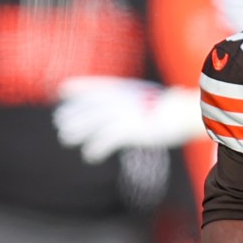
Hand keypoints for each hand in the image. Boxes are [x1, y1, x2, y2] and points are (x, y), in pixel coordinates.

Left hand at [54, 79, 199, 161]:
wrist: (182, 113)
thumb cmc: (168, 108)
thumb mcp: (146, 99)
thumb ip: (131, 101)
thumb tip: (120, 107)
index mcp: (125, 89)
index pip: (95, 86)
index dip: (78, 87)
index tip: (63, 90)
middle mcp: (120, 99)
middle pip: (89, 106)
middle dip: (73, 113)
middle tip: (60, 122)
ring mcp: (124, 114)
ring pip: (92, 122)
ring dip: (77, 131)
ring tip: (66, 139)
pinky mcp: (129, 129)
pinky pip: (106, 140)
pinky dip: (95, 149)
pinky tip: (90, 156)